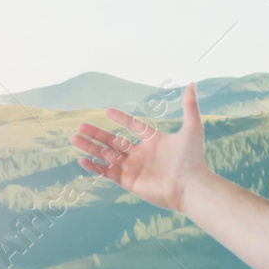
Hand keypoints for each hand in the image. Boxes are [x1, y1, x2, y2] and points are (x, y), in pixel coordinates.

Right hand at [71, 81, 206, 212]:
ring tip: (75, 138)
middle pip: (114, 141)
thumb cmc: (193, 158)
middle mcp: (142, 154)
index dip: (121, 119)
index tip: (107, 111)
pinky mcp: (129, 182)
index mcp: (154, 141)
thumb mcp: (192, 128)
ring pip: (107, 156)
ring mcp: (134, 168)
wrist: (190, 186)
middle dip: (96, 134)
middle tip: (80, 126)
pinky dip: (94, 167)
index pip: (134, 127)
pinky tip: (82, 159)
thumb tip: (192, 83)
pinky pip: (107, 173)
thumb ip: (189, 106)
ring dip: (90, 147)